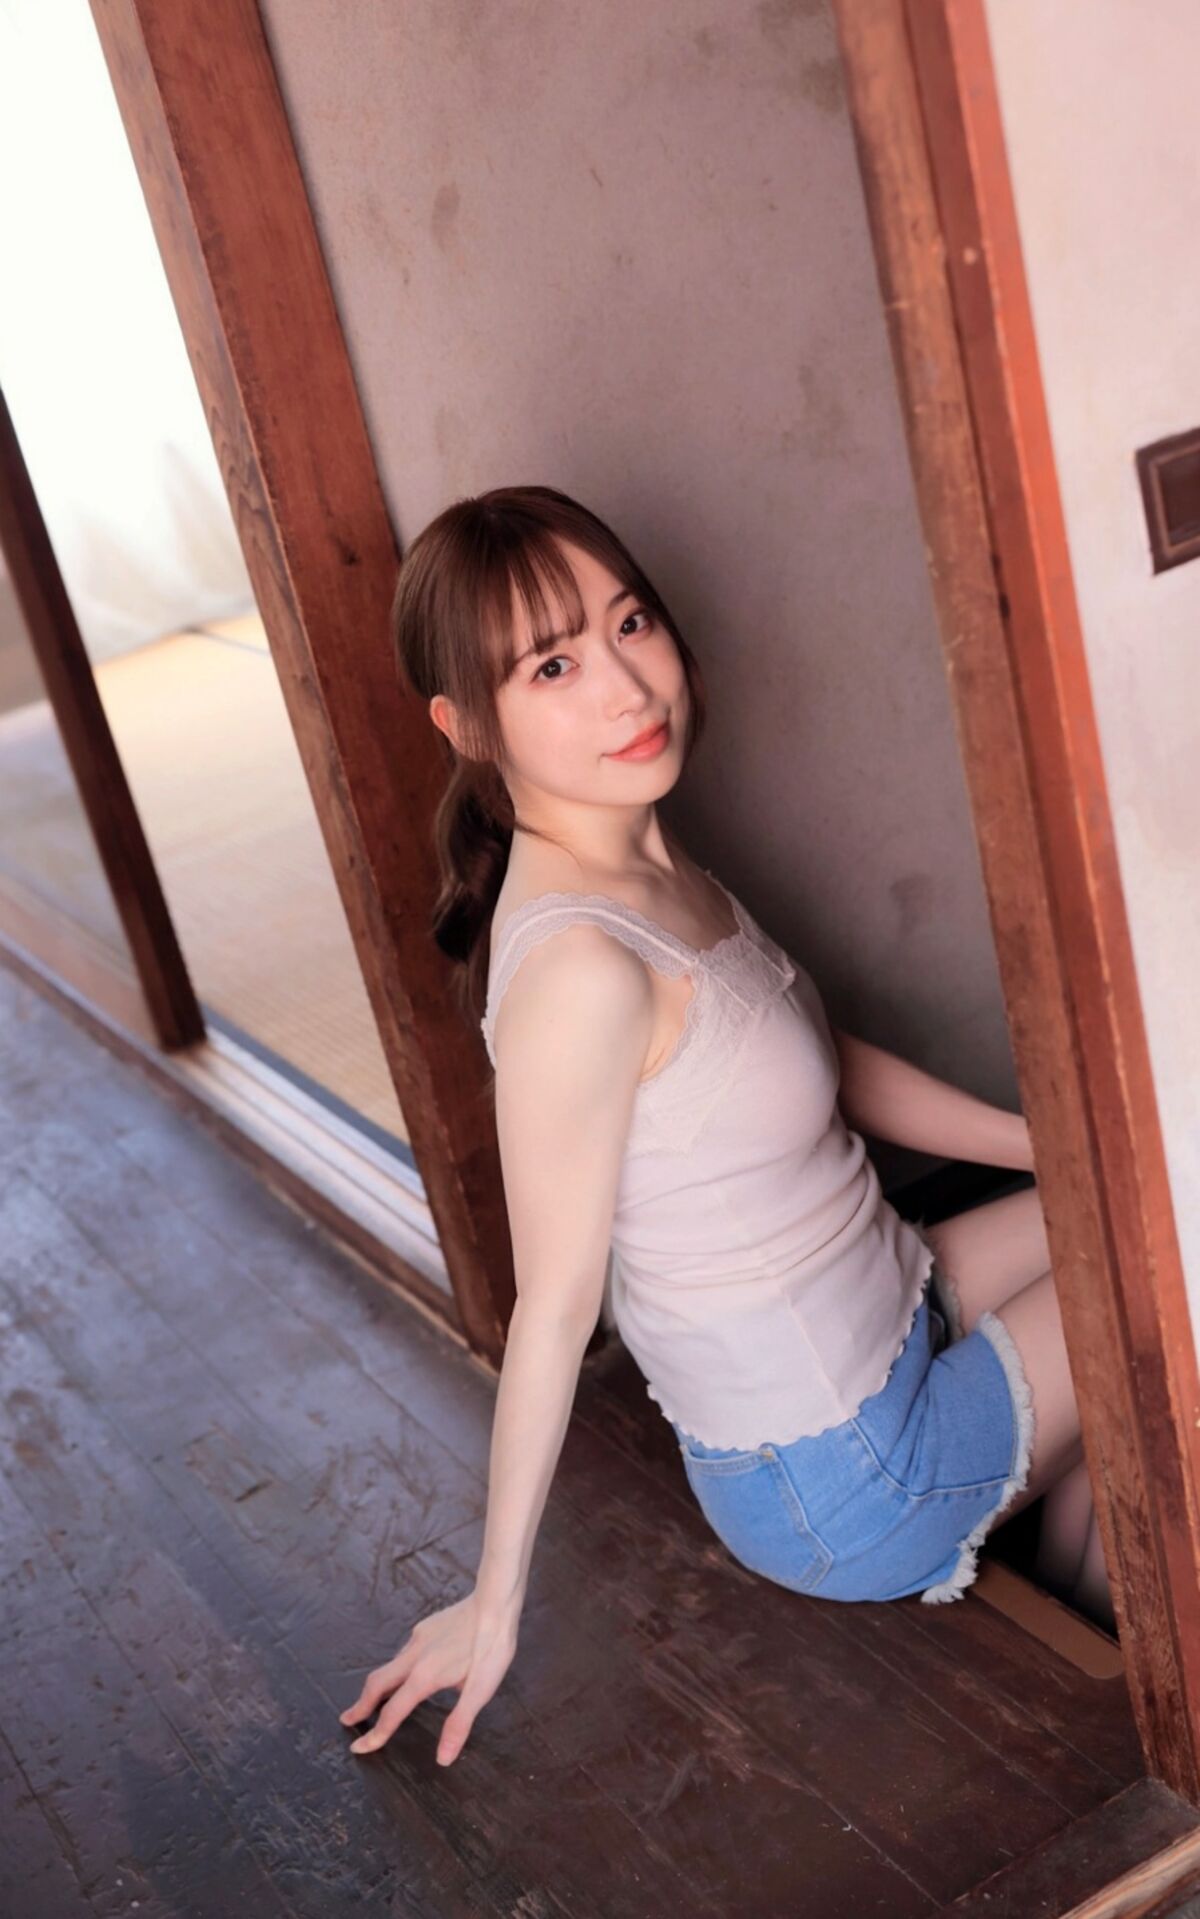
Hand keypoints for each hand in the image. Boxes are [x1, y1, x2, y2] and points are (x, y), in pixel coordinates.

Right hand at [338, 1589, 518, 1766]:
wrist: (495, 1602)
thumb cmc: (492, 1648)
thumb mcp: (480, 1691)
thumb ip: (459, 1724)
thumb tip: (443, 1759)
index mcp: (424, 1677)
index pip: (391, 1713)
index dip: (375, 1734)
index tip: (358, 1748)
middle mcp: (414, 1656)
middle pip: (376, 1684)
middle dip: (361, 1705)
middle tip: (348, 1720)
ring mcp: (418, 1638)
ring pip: (390, 1666)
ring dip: (379, 1686)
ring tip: (376, 1701)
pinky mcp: (426, 1627)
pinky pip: (404, 1652)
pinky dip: (396, 1669)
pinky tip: (410, 1671)